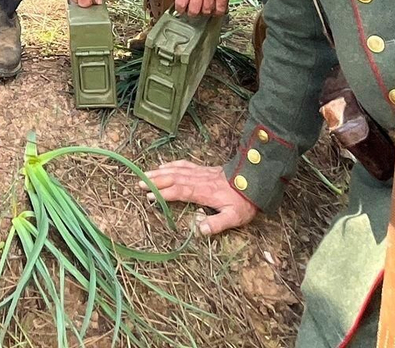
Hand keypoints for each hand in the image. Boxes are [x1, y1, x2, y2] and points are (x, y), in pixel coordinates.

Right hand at [143, 160, 257, 236]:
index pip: (179, 191)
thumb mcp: (234, 217)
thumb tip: (198, 230)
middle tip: (139, 183)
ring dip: (159, 172)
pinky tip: (164, 166)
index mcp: (203, 192)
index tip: (149, 196)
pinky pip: (184, 165)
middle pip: (173, 178)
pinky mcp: (203, 169)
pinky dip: (171, 164)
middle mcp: (199, 180)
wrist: (255, 180)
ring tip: (145, 175)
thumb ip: (217, 224)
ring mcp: (200, 172)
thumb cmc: (244, 201)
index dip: (163, 193)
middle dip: (155, 180)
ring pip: (176, 170)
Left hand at [172, 0, 232, 15]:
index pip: (180, 4)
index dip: (179, 9)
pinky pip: (220, 9)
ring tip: (203, 8)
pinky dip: (218, 12)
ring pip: (206, 11)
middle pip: (193, 11)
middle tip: (192, 9)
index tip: (181, 8)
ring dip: (204, 12)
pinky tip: (215, 9)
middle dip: (191, 12)